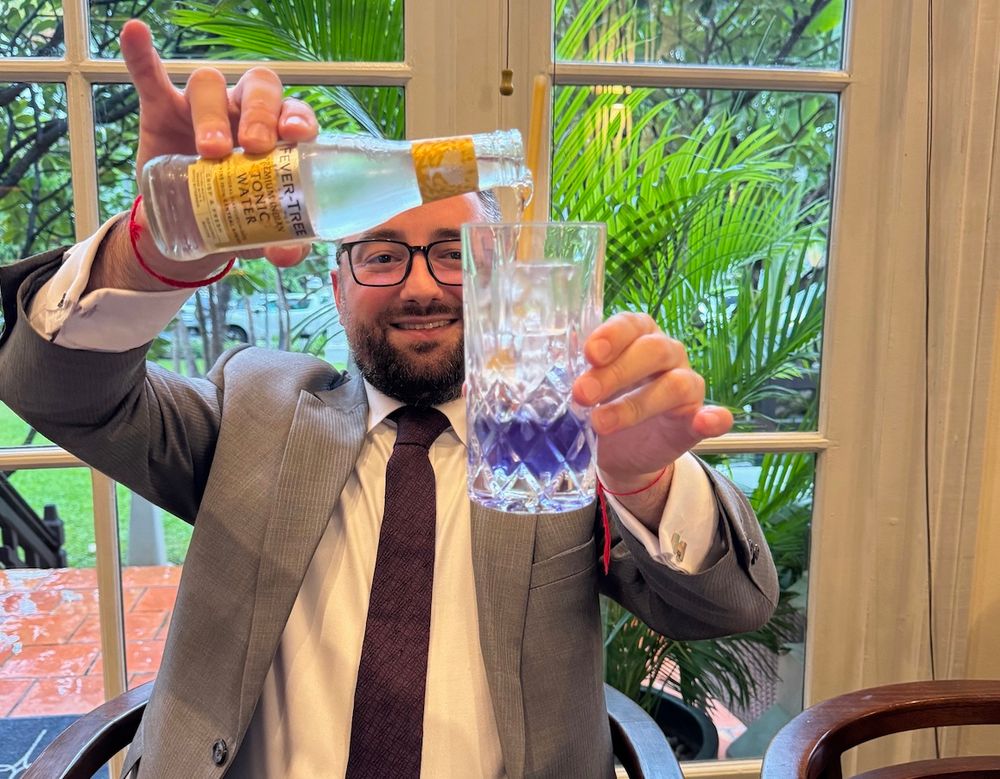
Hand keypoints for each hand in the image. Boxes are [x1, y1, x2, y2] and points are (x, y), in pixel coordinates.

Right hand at [120, 19, 317, 268]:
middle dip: (257, 113)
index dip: (297, 117)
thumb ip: (283, 242)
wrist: (190, 228)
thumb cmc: (239, 216)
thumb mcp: (264, 233)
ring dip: (211, 112)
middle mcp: (244, 112)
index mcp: (277, 134)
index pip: (294, 112)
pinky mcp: (162, 110)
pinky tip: (136, 35)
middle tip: (252, 148)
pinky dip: (143, 56)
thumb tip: (288, 255)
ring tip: (210, 150)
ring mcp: (202, 108)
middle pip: (258, 88)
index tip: (295, 135)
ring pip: (210, 84)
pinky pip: (151, 76)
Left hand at [572, 312, 732, 490]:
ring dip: (637, 404)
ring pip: (675, 384)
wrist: (620, 450)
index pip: (630, 324)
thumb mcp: (587, 386)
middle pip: (652, 351)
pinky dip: (713, 418)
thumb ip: (578, 374)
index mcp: (637, 336)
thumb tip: (551, 374)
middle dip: (615, 372)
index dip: (611, 335)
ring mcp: (685, 386)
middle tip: (582, 394)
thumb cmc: (602, 403)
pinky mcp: (695, 420)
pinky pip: (712, 416)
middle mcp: (666, 354)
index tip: (589, 354)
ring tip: (601, 422)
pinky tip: (706, 422)